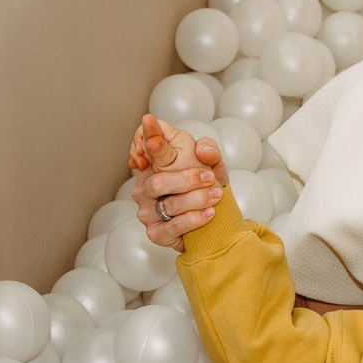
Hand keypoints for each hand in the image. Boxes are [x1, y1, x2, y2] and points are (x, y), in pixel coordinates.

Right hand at [130, 115, 224, 250]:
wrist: (217, 222)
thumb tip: (202, 149)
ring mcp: (147, 211)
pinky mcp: (156, 233)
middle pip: (157, 181)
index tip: (152, 128)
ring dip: (197, 198)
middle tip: (209, 177)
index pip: (144, 146)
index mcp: (153, 165)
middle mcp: (145, 187)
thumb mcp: (212, 166)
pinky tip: (209, 213)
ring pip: (169, 203)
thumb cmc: (208, 188)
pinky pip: (173, 226)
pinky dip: (194, 219)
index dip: (148, 137)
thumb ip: (209, 151)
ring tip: (216, 195)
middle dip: (187, 178)